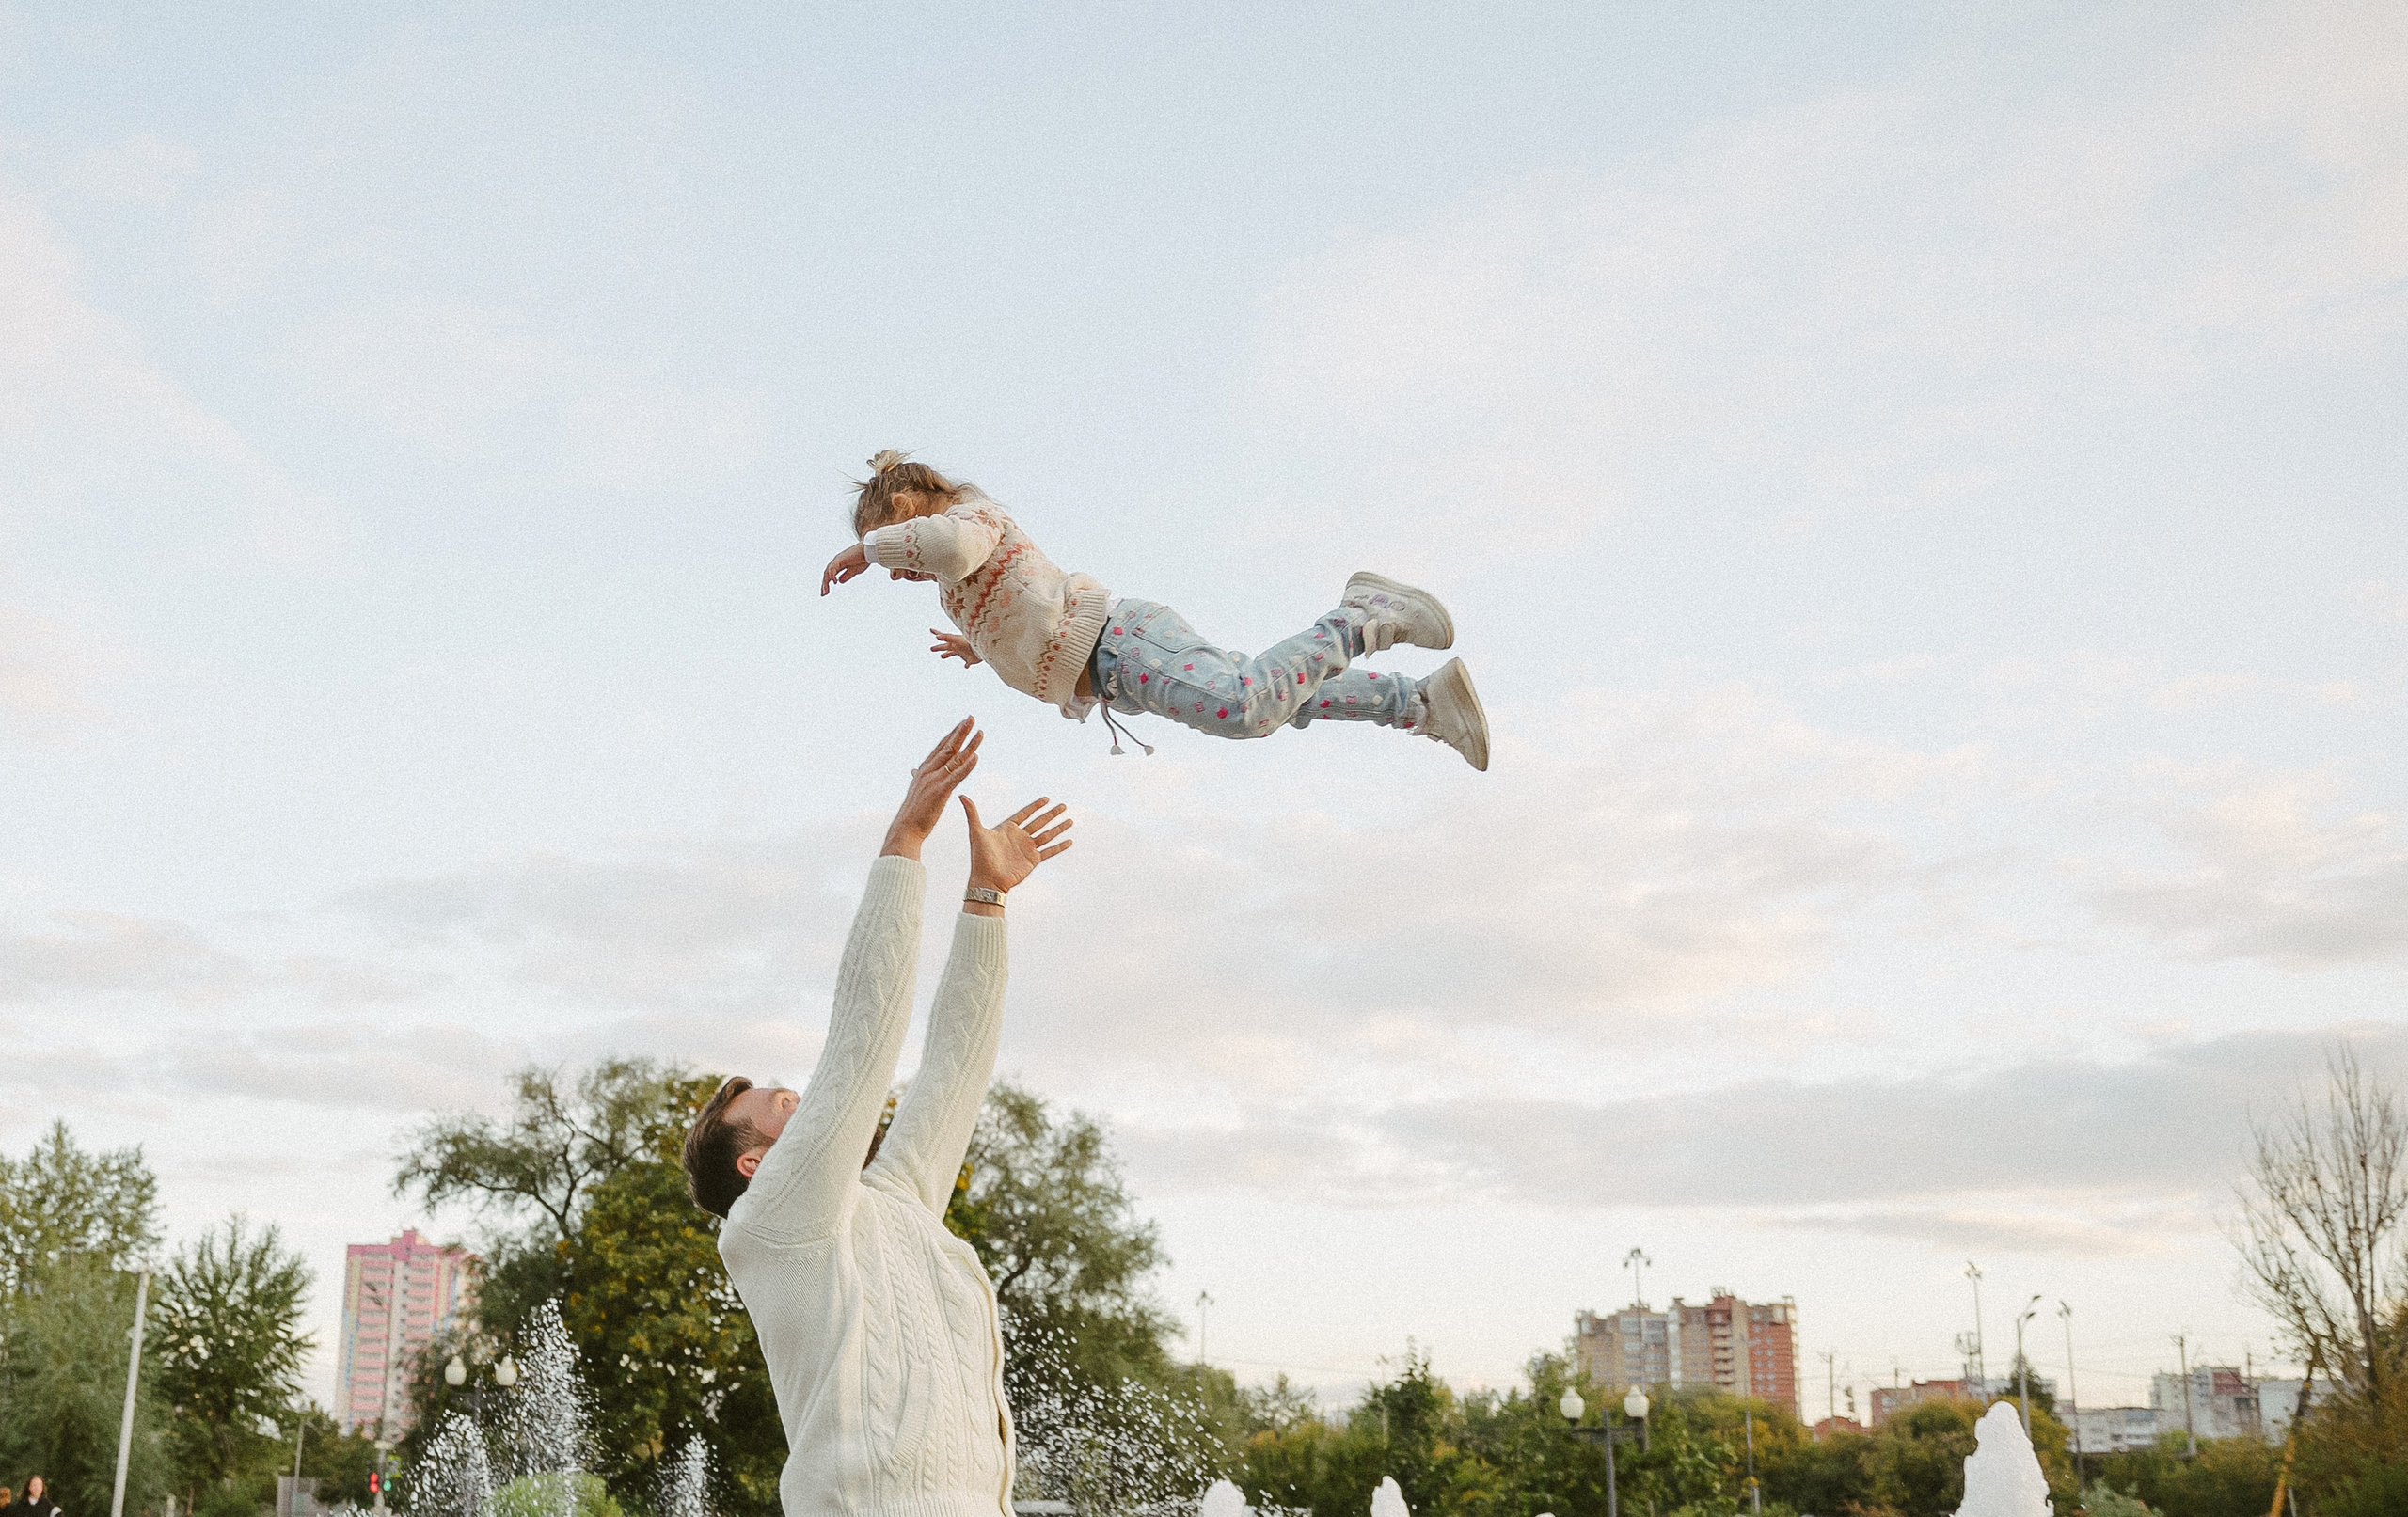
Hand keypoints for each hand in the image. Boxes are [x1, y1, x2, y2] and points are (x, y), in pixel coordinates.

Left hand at [822, 542, 870, 595]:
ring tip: (825, 591)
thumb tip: (839, 581)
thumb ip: (846, 576)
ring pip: (828, 572)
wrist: (868, 550)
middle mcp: (837, 561)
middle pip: (827, 574)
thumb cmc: (863, 559)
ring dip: (826, 582)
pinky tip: (834, 582)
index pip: (830, 574)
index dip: (827, 583)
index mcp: (840, 564)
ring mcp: (837, 559)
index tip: (826, 592)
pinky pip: (833, 568)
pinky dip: (832, 575)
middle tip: (823, 594)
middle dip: (824, 584)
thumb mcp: (854, 571)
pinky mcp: (840, 559)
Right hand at [881, 719, 980, 859]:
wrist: (905, 828)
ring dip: (969, 745)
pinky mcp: (940, 792)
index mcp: (923, 770)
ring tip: (980, 733)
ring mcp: (934, 780)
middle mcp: (928, 771)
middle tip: (971, 718)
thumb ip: (918, 777)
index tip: (961, 723)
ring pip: (955, 758)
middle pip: (948, 747)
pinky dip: (967, 766)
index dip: (951, 734)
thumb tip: (914, 769)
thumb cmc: (913, 812)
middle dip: (960, 731)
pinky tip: (976, 758)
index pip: (940, 747)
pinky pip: (956, 776)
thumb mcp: (916, 790)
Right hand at [930, 629, 981, 665]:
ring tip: (942, 656)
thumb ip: (947, 637)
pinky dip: (966, 665)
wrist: (983, 649)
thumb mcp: (957, 639)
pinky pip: (967, 663)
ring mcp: (964, 653)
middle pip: (946, 647)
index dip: (937, 633)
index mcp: (954, 642)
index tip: (931, 629)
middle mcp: (958, 647)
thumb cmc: (970, 643)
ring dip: (947, 654)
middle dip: (939, 647)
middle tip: (931, 648)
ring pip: (953, 653)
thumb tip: (937, 636)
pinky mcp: (971, 660)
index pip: (943, 637)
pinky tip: (966, 667)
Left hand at [961, 795, 1073, 898]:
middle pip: (1039, 822)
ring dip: (1058, 827)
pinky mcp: (1033, 860)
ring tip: (1070, 820)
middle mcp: (1019, 837)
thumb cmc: (980, 857)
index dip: (1035, 806)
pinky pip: (1049, 851)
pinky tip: (1069, 841)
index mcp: (1008, 828)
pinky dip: (1059, 846)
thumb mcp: (976, 832)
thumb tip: (962, 795)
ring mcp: (1027, 849)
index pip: (1025, 813)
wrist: (987, 880)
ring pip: (1047, 835)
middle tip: (1063, 805)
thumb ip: (972, 813)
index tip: (1046, 799)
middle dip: (1051, 814)